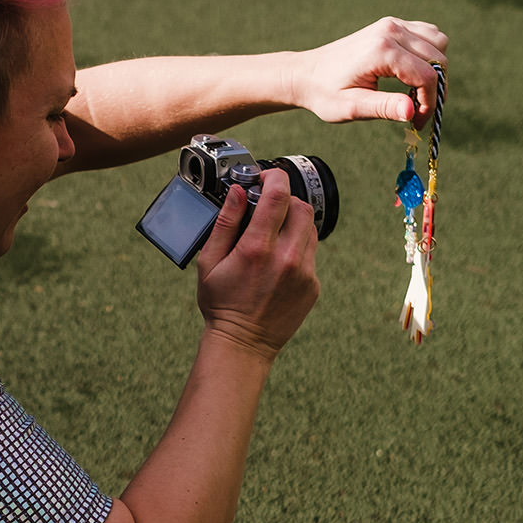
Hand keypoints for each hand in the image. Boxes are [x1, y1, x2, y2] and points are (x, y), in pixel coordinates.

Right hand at [194, 171, 321, 361]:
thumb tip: (239, 192)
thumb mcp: (210, 262)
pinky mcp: (313, 285)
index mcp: (257, 249)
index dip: (274, 178)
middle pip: (301, 206)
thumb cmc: (221, 304)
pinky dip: (297, 247)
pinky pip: (310, 253)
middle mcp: (286, 258)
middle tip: (269, 207)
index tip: (265, 178)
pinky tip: (278, 262)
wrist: (243, 344)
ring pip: (310, 228)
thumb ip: (225, 222)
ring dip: (293, 222)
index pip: (278, 195)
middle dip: (285, 199)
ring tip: (273, 235)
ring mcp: (304, 273)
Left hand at [287, 16, 448, 127]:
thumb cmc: (325, 94)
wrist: (306, 74)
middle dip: (435, 89)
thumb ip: (384, 108)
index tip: (417, 122)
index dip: (429, 103)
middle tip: (416, 112)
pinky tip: (410, 75)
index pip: (428, 76)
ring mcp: (393, 24)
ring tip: (413, 93)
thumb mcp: (353, 107)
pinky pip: (428, 35)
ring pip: (438, 43)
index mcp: (382, 50)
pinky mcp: (393, 25)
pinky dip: (428, 55)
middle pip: (439, 59)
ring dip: (435, 69)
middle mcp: (391, 31)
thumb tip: (412, 112)